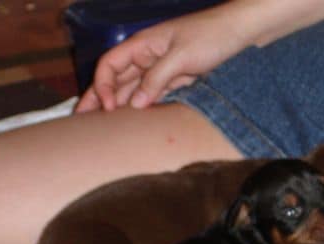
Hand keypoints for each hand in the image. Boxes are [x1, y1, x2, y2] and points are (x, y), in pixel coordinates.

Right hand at [75, 6, 252, 112]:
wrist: (243, 33)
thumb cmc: (212, 35)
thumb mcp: (182, 56)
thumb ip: (156, 79)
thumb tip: (134, 104)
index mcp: (142, 45)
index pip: (110, 65)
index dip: (103, 86)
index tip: (108, 108)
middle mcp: (146, 58)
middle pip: (115, 81)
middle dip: (97, 100)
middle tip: (80, 123)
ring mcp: (160, 71)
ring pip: (131, 92)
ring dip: (117, 109)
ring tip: (102, 130)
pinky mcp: (175, 82)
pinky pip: (151, 97)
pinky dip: (140, 110)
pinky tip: (131, 124)